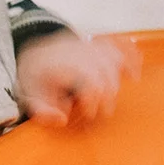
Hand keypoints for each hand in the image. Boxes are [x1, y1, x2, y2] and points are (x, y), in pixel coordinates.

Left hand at [17, 32, 140, 126]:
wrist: (35, 49)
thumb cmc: (35, 75)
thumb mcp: (29, 94)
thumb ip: (42, 110)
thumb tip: (62, 120)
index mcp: (64, 64)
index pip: (91, 82)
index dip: (94, 101)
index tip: (89, 114)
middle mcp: (80, 52)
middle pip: (107, 71)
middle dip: (108, 95)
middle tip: (103, 112)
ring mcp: (91, 46)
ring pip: (115, 58)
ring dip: (118, 80)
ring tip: (114, 98)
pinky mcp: (98, 45)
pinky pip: (120, 47)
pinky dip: (130, 59)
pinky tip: (134, 75)